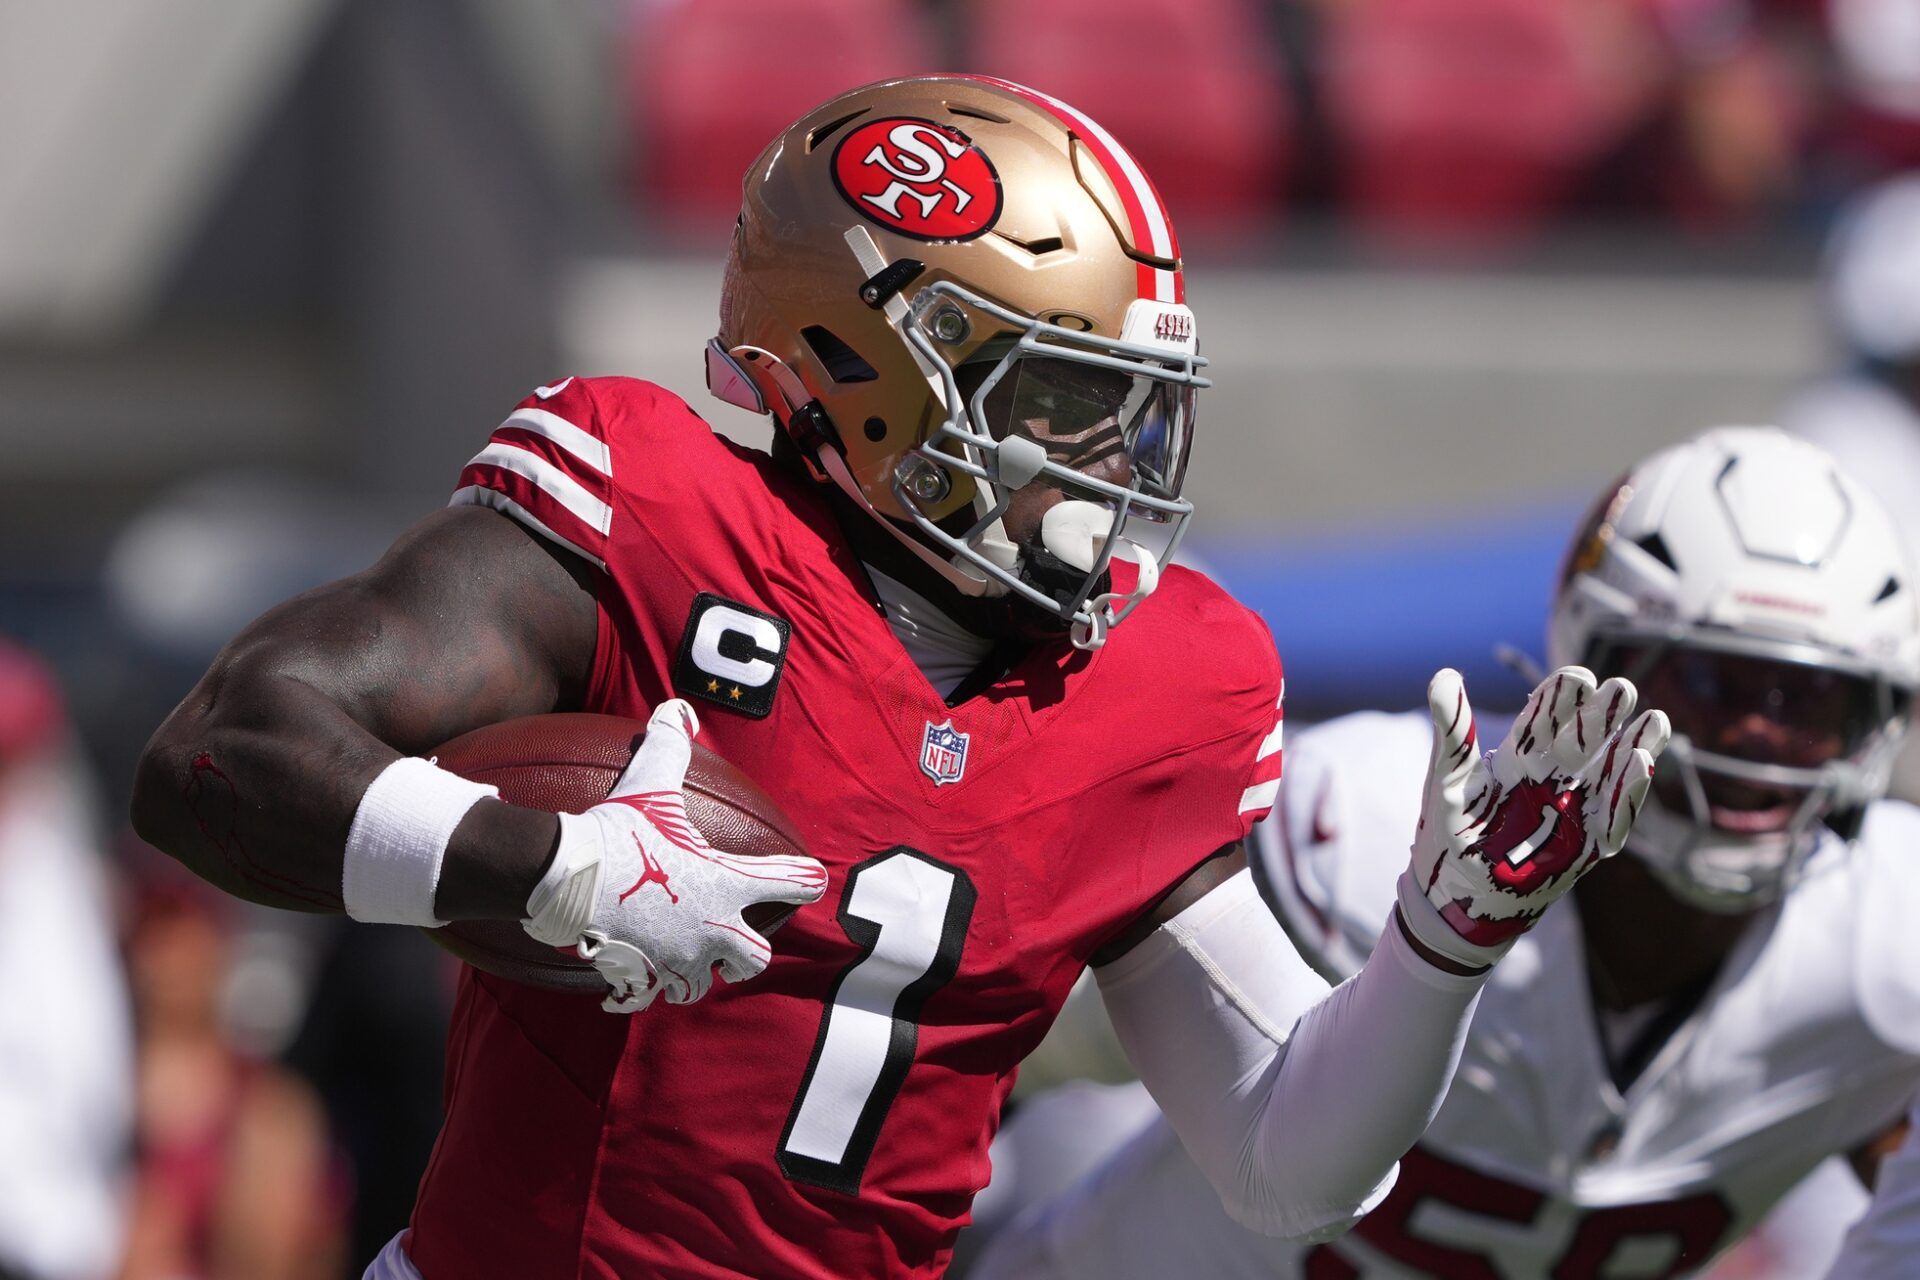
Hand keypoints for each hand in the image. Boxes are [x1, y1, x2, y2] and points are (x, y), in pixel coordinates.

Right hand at [521, 700, 827, 1012]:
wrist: (566, 876)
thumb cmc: (617, 831)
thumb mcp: (648, 783)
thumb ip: (669, 747)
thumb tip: (676, 709)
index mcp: (724, 884)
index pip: (786, 882)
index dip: (803, 879)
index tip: (812, 879)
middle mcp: (710, 930)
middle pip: (754, 959)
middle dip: (748, 953)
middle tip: (736, 942)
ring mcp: (676, 960)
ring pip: (700, 986)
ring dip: (695, 975)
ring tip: (682, 961)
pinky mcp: (640, 978)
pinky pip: (646, 997)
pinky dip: (639, 991)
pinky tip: (624, 983)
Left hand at [1399, 666, 1669, 967]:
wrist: (1456, 893)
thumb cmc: (1449, 831)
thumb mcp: (1447, 779)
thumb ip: (1453, 733)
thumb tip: (1444, 675)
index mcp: (1520, 754)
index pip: (1547, 716)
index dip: (1563, 697)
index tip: (1577, 679)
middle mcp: (1553, 775)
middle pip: (1586, 736)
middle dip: (1604, 713)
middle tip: (1620, 688)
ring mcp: (1573, 808)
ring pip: (1612, 771)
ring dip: (1634, 746)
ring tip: (1656, 720)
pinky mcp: (1585, 844)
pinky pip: (1613, 816)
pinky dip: (1627, 794)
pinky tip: (1641, 764)